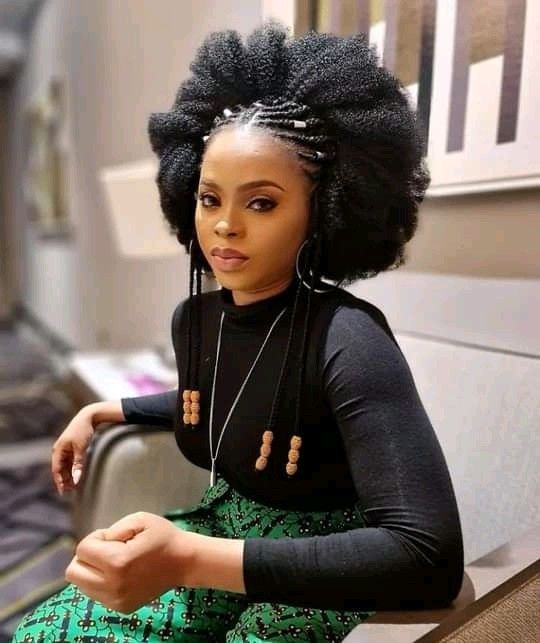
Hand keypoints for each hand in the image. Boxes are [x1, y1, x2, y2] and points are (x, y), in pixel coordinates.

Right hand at [51, 406, 94, 493]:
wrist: (88, 417)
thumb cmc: (83, 431)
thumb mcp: (81, 449)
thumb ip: (78, 464)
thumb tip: (76, 479)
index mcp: (58, 450)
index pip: (56, 470)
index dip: (59, 481)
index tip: (63, 492)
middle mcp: (59, 450)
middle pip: (60, 469)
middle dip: (63, 481)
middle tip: (69, 492)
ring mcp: (65, 449)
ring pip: (65, 467)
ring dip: (68, 476)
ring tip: (73, 487)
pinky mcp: (71, 448)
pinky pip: (69, 462)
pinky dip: (72, 469)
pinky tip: (76, 476)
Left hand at [65, 512, 196, 612]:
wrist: (184, 562)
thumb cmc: (163, 537)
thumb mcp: (140, 519)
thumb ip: (113, 529)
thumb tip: (98, 543)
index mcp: (117, 562)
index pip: (82, 549)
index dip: (96, 537)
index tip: (114, 536)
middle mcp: (112, 585)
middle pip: (74, 571)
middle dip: (87, 556)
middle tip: (108, 549)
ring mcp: (116, 600)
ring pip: (81, 585)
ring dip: (92, 570)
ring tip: (115, 561)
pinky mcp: (120, 607)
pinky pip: (95, 593)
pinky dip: (101, 581)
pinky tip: (120, 573)